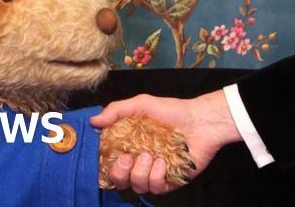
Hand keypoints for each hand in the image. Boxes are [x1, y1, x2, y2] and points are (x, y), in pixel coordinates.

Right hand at [90, 91, 241, 193]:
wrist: (201, 120)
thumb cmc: (172, 111)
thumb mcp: (141, 105)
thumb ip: (116, 111)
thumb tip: (94, 122)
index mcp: (129, 147)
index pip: (109, 164)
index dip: (105, 166)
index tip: (108, 155)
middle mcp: (140, 162)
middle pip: (119, 181)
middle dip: (120, 173)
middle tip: (129, 157)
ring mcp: (155, 173)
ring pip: (137, 186)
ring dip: (141, 172)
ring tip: (151, 154)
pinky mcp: (170, 181)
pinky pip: (156, 188)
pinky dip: (157, 176)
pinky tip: (164, 162)